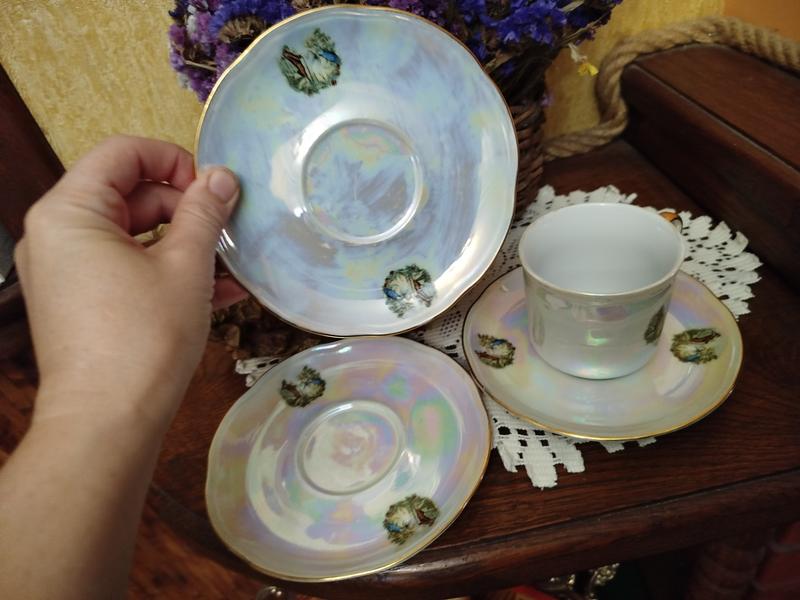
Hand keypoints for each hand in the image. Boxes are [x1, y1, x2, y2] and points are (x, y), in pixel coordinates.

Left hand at [15, 135, 246, 429]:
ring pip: (132, 235)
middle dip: (185, 208)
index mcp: (69, 211)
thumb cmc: (144, 338)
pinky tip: (217, 290)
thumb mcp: (186, 266)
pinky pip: (124, 268)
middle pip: (128, 193)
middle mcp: (55, 234)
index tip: (214, 190)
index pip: (123, 153)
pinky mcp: (78, 302)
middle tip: (229, 230)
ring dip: (183, 243)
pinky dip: (164, 271)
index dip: (175, 160)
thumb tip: (222, 177)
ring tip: (232, 264)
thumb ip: (204, 212)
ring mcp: (64, 271)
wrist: (108, 422)